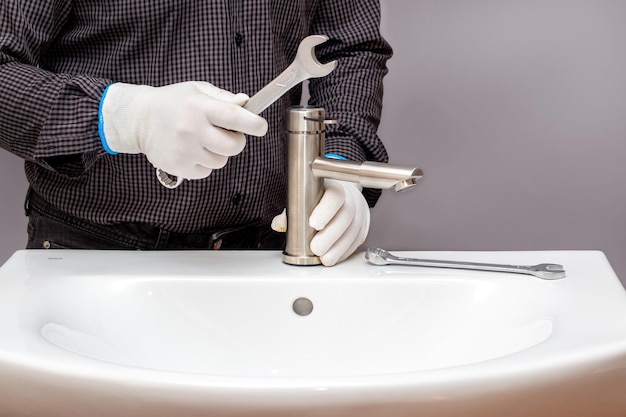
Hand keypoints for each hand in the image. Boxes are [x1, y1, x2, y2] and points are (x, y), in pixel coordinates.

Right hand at [99, 81, 267, 179]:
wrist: (140, 119)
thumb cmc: (174, 102)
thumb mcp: (197, 91)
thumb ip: (224, 98)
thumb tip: (246, 103)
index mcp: (199, 107)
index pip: (234, 117)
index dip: (253, 124)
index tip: (260, 126)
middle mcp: (191, 129)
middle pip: (233, 146)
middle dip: (237, 141)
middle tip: (228, 133)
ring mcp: (184, 150)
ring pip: (220, 161)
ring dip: (218, 153)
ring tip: (202, 140)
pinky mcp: (178, 167)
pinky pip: (206, 171)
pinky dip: (204, 163)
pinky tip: (191, 150)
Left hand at [271, 179, 369, 265]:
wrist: (343, 198)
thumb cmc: (319, 199)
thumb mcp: (304, 199)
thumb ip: (291, 211)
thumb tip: (279, 224)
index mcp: (334, 187)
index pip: (334, 195)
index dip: (325, 210)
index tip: (313, 224)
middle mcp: (350, 199)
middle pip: (346, 215)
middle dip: (330, 235)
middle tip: (316, 248)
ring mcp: (359, 214)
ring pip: (353, 231)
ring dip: (338, 248)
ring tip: (324, 258)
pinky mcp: (362, 228)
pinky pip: (356, 241)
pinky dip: (344, 252)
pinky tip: (333, 257)